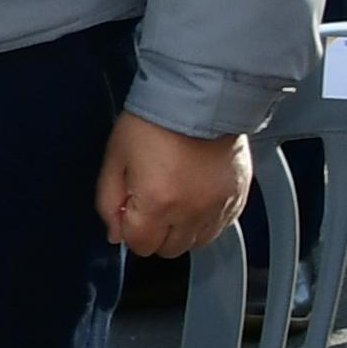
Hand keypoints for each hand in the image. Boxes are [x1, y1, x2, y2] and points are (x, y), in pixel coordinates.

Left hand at [99, 115, 247, 257]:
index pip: (140, 245)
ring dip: (182, 229)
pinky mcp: (237, 198)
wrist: (198, 98)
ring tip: (175, 197)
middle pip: (169, 249)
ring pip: (196, 242)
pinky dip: (206, 219)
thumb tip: (115, 232)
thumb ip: (108, 201)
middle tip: (151, 202)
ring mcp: (218, 207)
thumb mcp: (116, 158)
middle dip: (155, 232)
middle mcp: (191, 211)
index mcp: (157, 203)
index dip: (129, 229)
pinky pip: (221, 226)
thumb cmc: (155, 122)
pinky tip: (196, 196)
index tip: (130, 209)